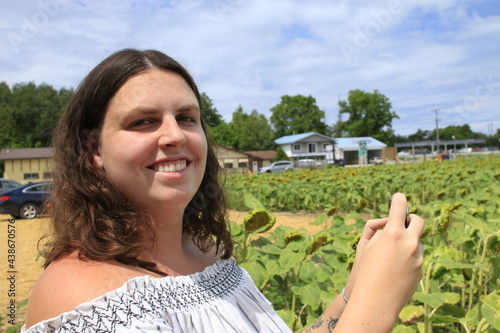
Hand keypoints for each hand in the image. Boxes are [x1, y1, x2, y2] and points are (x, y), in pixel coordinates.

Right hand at [346, 193, 423, 316]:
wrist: (375, 302)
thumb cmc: (365, 272)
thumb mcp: (367, 246)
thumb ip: (381, 230)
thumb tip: (392, 223)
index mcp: (393, 233)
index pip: (400, 206)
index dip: (398, 199)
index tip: (397, 197)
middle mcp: (409, 243)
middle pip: (418, 221)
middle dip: (410, 219)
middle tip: (402, 222)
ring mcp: (418, 257)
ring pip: (417, 241)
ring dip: (408, 242)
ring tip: (391, 256)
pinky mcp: (421, 270)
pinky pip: (416, 257)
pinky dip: (408, 258)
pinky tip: (395, 270)